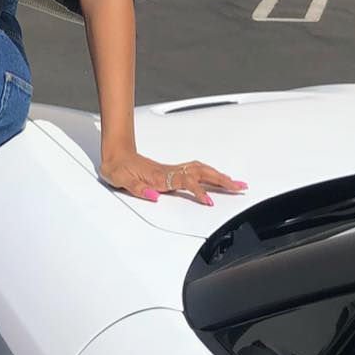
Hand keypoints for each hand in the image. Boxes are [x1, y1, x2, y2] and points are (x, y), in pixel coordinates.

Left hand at [98, 151, 247, 205]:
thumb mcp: (119, 179)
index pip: (185, 182)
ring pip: (201, 170)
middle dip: (221, 180)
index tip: (209, 201)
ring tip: (236, 184)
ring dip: (219, 176)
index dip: (198, 191)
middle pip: (201, 173)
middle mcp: (169, 171)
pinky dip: (210, 174)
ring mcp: (171, 170)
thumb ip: (137, 188)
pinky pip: (196, 171)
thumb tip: (153, 196)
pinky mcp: (171, 171)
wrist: (114, 154)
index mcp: (159, 176)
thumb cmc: (117, 167)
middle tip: (240, 187)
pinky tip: (217, 178)